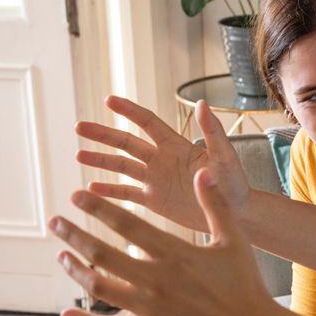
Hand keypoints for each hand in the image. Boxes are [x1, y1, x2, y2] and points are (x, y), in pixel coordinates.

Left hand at [49, 168, 276, 315]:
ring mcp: (149, 309)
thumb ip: (214, 205)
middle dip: (73, 235)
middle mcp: (155, 280)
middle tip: (54, 222)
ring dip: (75, 270)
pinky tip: (66, 314)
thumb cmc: (246, 284)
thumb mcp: (233, 239)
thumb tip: (202, 171)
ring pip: (99, 287)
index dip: (98, 208)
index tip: (76, 195)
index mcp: (174, 253)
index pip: (126, 224)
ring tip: (62, 257)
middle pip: (101, 253)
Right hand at [76, 96, 250, 230]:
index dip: (129, 111)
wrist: (236, 215)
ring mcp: (156, 180)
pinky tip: (91, 190)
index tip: (109, 100)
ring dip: (101, 161)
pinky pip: (127, 194)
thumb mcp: (224, 156)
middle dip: (103, 134)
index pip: (148, 123)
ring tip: (79, 155)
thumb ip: (212, 131)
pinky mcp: (155, 201)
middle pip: (127, 143)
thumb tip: (202, 104)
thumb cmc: (235, 184)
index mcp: (177, 146)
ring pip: (122, 167)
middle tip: (79, 127)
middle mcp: (162, 160)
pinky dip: (110, 192)